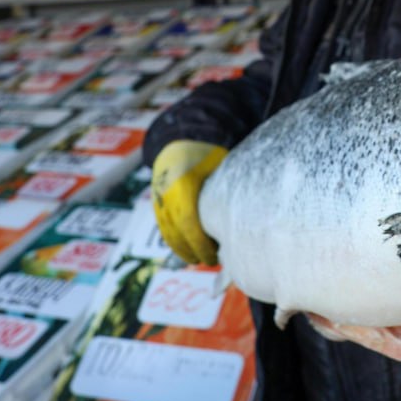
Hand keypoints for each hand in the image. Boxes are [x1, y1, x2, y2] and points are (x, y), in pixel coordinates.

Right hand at [150, 140, 228, 264]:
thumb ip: (226, 192)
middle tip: (210, 261)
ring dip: (181, 249)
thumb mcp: (220, 168)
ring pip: (167, 232)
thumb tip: (245, 219)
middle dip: (192, 251)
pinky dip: (174, 240)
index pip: (188, 223)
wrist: (182, 139)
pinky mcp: (155, 201)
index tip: (213, 255)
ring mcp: (158, 197)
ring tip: (198, 258)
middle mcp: (166, 192)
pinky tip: (186, 248)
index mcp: (183, 184)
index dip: (200, 244)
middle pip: (176, 232)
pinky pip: (162, 226)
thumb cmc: (209, 155)